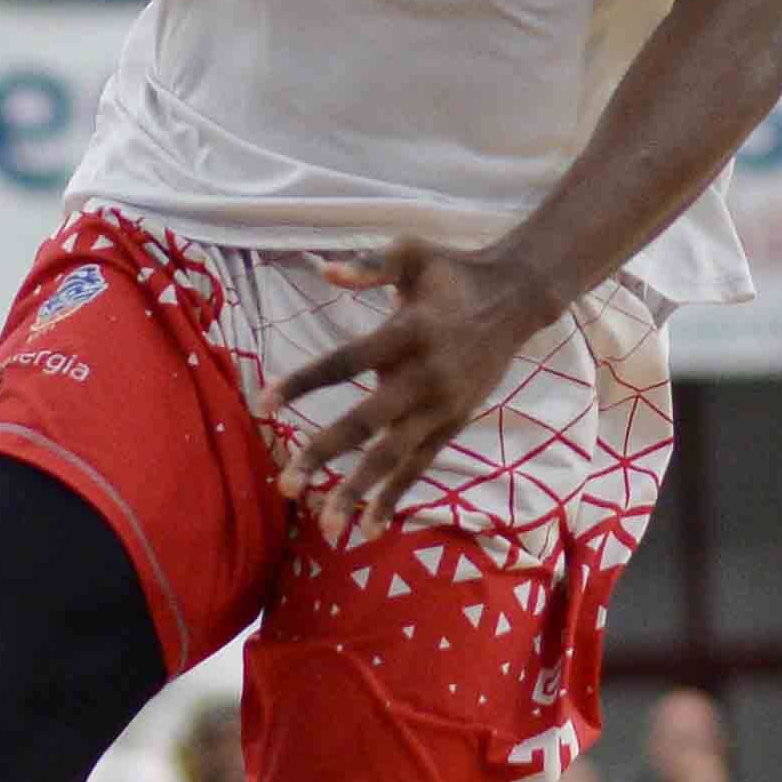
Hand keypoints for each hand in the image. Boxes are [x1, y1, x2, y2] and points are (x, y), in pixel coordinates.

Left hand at [259, 240, 550, 543]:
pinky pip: (420, 466)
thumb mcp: (413, 252)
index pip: (346, 362)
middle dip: (325, 455)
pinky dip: (395, 497)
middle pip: (366, 423)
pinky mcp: (453, 424)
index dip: (306, 382)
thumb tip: (325, 271)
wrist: (517, 299)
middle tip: (286, 485)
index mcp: (408, 333)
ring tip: (326, 528)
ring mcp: (441, 407)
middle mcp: (425, 377)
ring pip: (393, 457)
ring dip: (359, 492)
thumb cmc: (453, 272)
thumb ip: (370, 264)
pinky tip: (369, 527)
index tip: (265, 402)